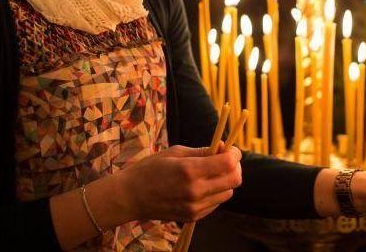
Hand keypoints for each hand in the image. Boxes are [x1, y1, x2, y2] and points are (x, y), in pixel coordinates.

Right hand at [120, 143, 241, 221]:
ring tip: (212, 172)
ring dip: (226, 180)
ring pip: (228, 193)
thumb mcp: (175, 152)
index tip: (230, 149)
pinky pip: (216, 203)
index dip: (234, 153)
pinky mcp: (192, 217)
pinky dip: (215, 192)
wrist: (130, 197)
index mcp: (190, 170)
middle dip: (235, 166)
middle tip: (226, 159)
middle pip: (234, 179)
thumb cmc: (150, 168)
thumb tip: (223, 148)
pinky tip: (202, 185)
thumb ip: (202, 151)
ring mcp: (195, 207)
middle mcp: (195, 191)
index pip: (228, 163)